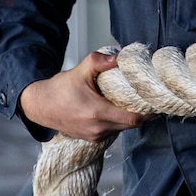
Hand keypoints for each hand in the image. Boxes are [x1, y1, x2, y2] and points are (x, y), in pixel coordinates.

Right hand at [18, 50, 150, 141]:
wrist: (40, 106)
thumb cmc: (59, 89)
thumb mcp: (80, 71)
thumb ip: (100, 61)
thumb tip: (120, 56)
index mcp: (98, 113)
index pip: (133, 118)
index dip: (147, 112)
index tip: (154, 102)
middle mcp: (98, 128)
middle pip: (131, 125)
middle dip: (141, 114)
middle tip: (147, 100)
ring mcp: (94, 136)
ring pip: (122, 128)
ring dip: (128, 118)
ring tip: (132, 103)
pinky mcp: (90, 139)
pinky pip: (112, 131)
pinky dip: (117, 122)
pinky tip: (116, 109)